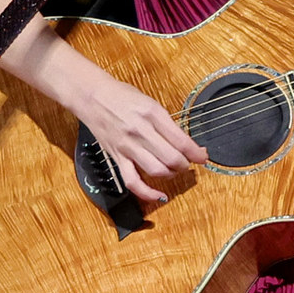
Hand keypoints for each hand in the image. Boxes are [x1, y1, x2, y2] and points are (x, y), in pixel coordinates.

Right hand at [78, 77, 206, 203]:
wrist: (91, 96)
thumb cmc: (122, 97)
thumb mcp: (150, 103)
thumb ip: (167, 124)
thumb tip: (186, 143)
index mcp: (152, 114)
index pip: (182, 141)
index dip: (197, 153)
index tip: (202, 156)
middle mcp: (140, 131)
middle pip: (172, 158)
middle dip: (186, 164)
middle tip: (189, 163)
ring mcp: (127, 146)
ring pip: (157, 170)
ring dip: (172, 174)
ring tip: (174, 170)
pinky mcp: (117, 158)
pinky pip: (133, 181)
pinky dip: (147, 193)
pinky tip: (159, 196)